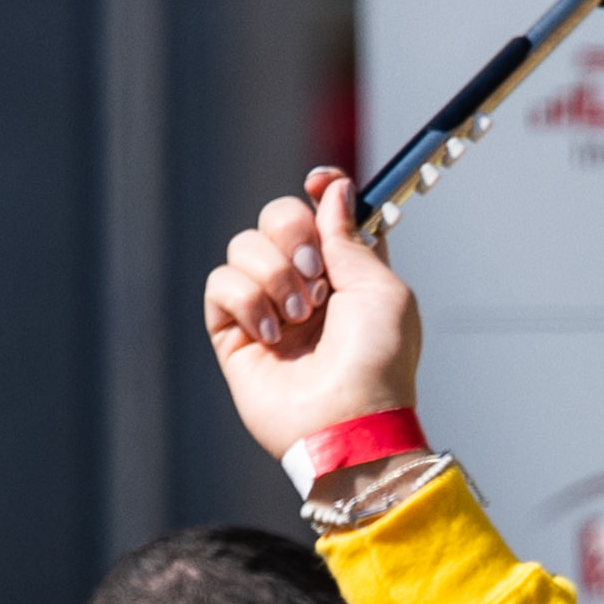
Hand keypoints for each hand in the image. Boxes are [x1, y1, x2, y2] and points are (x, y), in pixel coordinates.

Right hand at [204, 173, 420, 463]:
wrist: (344, 421)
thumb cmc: (377, 363)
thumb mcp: (383, 291)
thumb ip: (354, 237)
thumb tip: (333, 189)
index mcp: (348, 272)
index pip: (323, 211)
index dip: (320, 190)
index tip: (318, 182)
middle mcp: (306, 284)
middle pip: (277, 215)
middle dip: (295, 235)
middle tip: (317, 276)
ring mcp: (267, 305)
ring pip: (244, 245)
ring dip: (275, 275)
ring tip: (300, 317)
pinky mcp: (231, 329)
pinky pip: (220, 281)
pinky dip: (246, 301)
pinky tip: (271, 335)